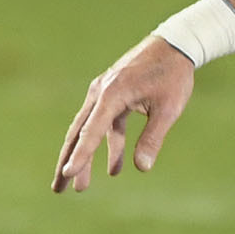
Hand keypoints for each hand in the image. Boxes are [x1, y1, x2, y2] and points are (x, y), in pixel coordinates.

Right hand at [54, 36, 198, 191]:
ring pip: (89, 130)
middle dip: (69, 161)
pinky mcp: (111, 93)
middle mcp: (101, 92)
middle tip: (59, 189)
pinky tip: (114, 169)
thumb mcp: (168, 109)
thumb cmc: (173, 76)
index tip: (67, 174)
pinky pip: (104, 124)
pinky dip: (108, 145)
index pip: (91, 131)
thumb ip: (153, 138)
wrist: (175, 44)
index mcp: (112, 94)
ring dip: (86, 157)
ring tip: (81, 187)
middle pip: (78, 133)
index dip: (80, 156)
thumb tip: (143, 168)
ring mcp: (104, 92)